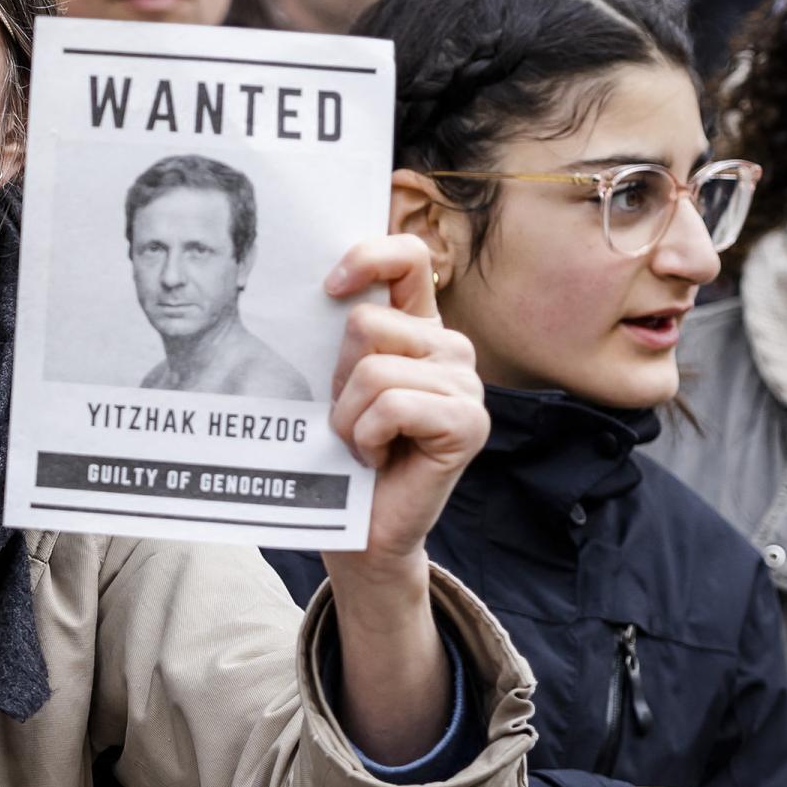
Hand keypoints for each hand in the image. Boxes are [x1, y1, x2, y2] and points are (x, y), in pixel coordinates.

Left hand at [318, 235, 488, 583]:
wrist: (360, 528)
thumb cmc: (342, 455)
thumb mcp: (334, 383)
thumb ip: (340, 337)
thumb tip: (318, 288)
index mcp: (419, 329)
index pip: (407, 258)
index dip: (367, 258)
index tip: (329, 288)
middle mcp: (450, 348)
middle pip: (366, 324)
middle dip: (338, 377)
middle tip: (350, 417)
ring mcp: (466, 385)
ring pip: (374, 371)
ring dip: (349, 417)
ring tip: (362, 444)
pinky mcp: (468, 423)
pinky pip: (392, 406)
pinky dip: (368, 437)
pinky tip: (377, 459)